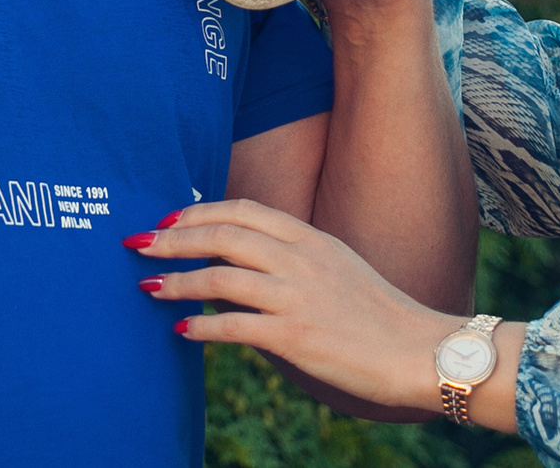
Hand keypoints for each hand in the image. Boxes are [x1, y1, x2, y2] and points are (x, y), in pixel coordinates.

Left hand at [127, 199, 460, 413]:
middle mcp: (300, 259)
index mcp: (310, 238)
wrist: (419, 350)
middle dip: (175, 239)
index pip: (243, 211)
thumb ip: (296, 256)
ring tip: (149, 289)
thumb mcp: (338, 266)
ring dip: (179, 282)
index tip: (170, 220)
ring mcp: (298, 296)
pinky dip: (202, 326)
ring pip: (221, 277)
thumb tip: (248, 260)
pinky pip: (235, 326)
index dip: (200, 212)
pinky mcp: (296, 335)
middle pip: (223, 235)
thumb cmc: (378, 313)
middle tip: (141, 245)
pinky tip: (182, 330)